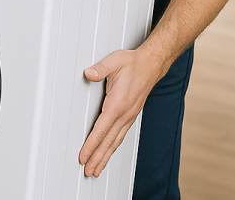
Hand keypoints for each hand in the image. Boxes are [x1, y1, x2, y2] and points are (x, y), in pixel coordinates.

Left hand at [78, 49, 160, 176]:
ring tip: (96, 169)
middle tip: (87, 171)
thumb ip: (100, 69)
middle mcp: (124, 114)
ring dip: (105, 157)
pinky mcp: (131, 115)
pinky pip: (121, 136)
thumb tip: (89, 73)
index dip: (91, 145)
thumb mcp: (114, 61)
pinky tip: (109, 153)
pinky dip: (113, 148)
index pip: (102, 129)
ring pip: (115, 142)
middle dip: (97, 158)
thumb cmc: (132, 63)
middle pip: (108, 141)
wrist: (151, 65)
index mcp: (118, 103)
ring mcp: (129, 116)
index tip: (83, 156)